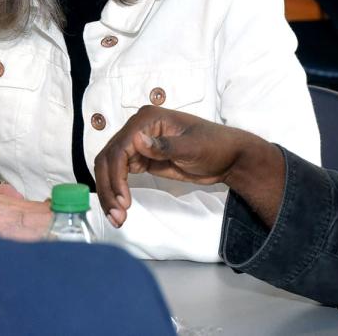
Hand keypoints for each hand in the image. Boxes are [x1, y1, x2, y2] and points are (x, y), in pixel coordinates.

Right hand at [94, 105, 283, 227]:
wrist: (229, 157)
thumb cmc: (215, 146)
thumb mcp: (193, 147)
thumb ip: (164, 145)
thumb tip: (136, 139)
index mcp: (147, 119)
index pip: (120, 148)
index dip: (116, 175)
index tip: (123, 200)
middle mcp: (137, 129)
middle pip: (108, 159)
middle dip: (108, 188)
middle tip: (116, 215)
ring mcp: (138, 144)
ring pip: (110, 168)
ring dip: (109, 192)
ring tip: (116, 218)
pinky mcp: (142, 159)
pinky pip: (120, 174)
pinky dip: (117, 191)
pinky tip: (120, 208)